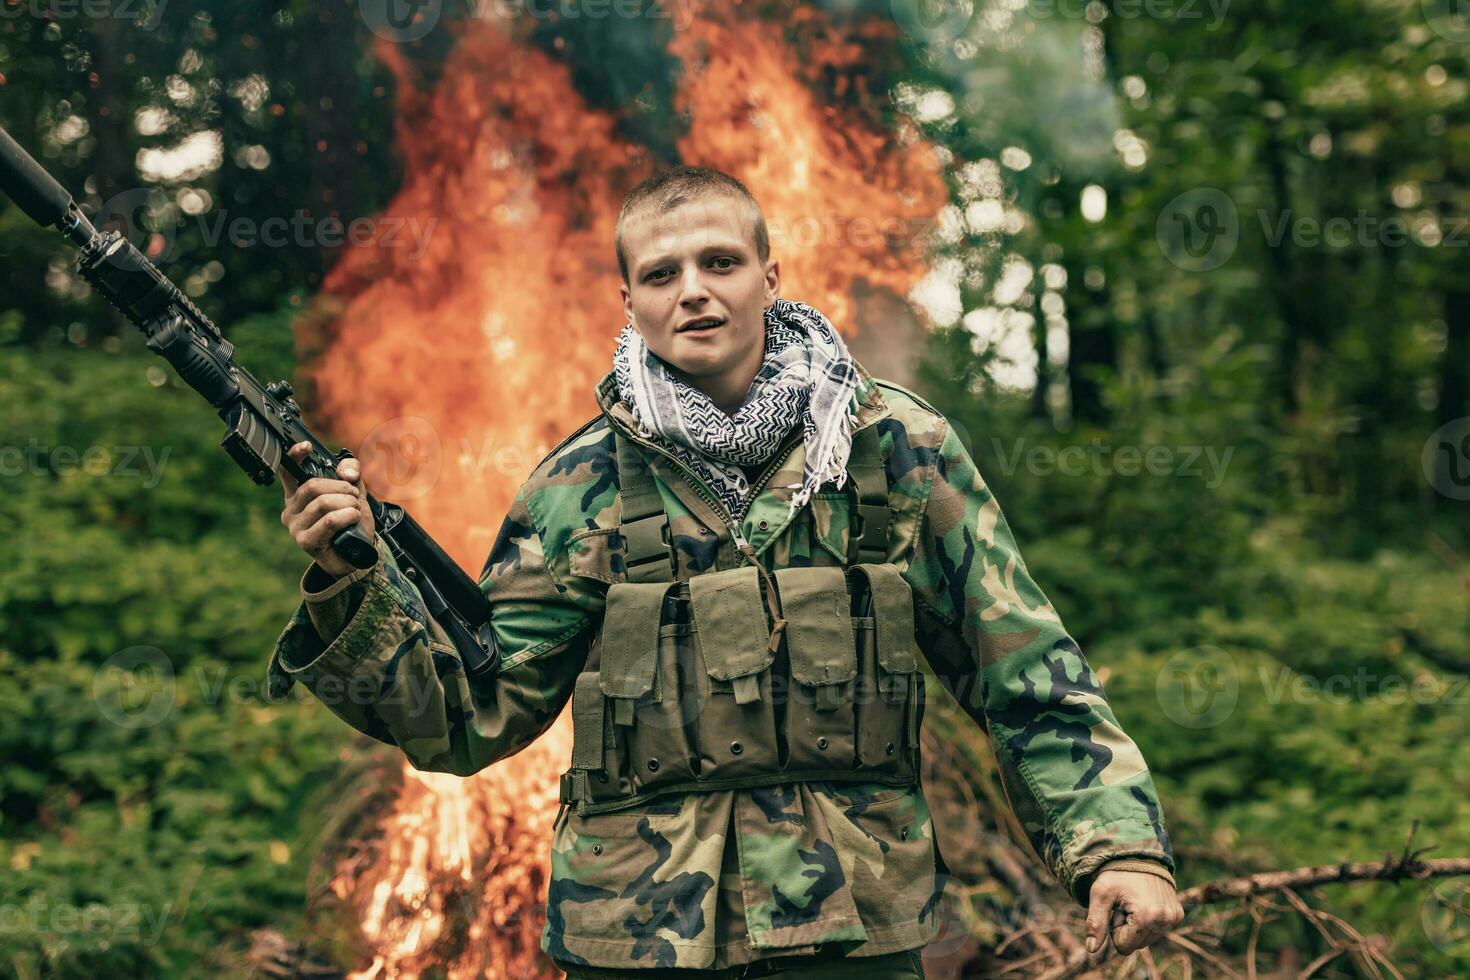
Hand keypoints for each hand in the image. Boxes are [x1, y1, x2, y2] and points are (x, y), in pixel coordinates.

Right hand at [277, 441, 375, 578]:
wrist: (356, 553)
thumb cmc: (350, 523)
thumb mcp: (354, 493)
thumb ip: (351, 474)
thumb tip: (347, 472)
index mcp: (297, 494)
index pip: (287, 470)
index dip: (294, 455)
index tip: (307, 447)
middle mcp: (291, 509)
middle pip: (313, 486)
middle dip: (341, 488)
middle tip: (354, 497)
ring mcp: (295, 526)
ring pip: (323, 503)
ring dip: (348, 504)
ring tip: (355, 511)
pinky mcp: (305, 541)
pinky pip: (329, 520)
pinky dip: (347, 516)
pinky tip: (353, 518)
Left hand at [1084, 868, 1183, 957]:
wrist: (1138, 854)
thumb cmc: (1117, 874)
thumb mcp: (1101, 894)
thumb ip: (1096, 922)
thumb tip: (1092, 948)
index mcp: (1148, 916)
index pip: (1123, 946)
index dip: (1114, 929)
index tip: (1116, 908)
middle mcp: (1166, 919)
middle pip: (1136, 945)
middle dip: (1126, 928)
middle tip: (1125, 904)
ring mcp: (1174, 917)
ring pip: (1146, 940)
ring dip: (1136, 925)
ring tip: (1134, 902)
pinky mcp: (1178, 914)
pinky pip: (1157, 931)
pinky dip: (1147, 921)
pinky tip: (1143, 902)